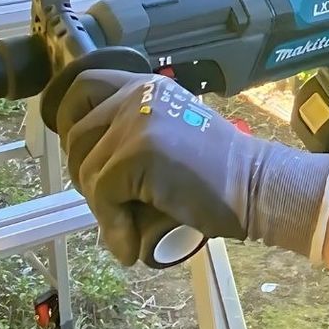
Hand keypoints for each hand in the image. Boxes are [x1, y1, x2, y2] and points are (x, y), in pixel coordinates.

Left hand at [51, 70, 328, 266]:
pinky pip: (101, 193)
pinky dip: (112, 224)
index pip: (82, 85)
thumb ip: (132, 137)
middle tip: (109, 203)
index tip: (77, 153)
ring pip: (85, 168)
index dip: (69, 118)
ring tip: (125, 229)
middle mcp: (137, 94)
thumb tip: (84, 167)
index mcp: (144, 86)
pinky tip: (130, 243)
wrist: (259, 188)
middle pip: (76, 133)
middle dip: (83, 175)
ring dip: (100, 206)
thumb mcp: (170, 136)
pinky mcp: (138, 151)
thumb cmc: (221, 174)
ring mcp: (137, 120)